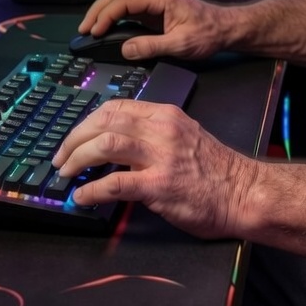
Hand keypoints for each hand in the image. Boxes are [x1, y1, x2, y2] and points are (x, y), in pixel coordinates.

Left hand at [52, 98, 257, 238]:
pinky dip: (92, 190)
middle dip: (74, 139)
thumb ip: (154, 135)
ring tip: (65, 173)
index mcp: (165, 115)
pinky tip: (82, 197)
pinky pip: (115, 183)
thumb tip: (117, 146)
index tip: (73, 138)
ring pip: (106, 144)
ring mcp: (161, 156)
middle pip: (105, 121)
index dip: (87, 122)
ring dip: (78, 159)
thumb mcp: (185, 137)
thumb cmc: (216, 170)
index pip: (116, 107)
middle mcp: (161, 129)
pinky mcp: (160, 185)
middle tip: (60, 157)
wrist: (244, 192)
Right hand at [77, 0, 236, 60]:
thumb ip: (151, 46)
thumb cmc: (209, 34)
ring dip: (104, 10)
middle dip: (98, 10)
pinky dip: (115, 14)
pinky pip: (130, 7)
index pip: (124, 1)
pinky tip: (107, 27)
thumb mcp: (180, 44)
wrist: (227, 28)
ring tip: (90, 27)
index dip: (106, 15)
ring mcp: (156, 0)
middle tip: (84, 29)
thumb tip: (125, 49)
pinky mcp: (156, 8)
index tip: (94, 31)